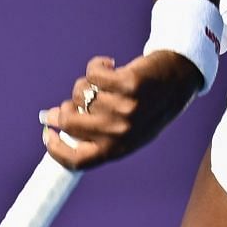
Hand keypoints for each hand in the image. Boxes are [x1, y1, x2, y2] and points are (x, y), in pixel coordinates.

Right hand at [39, 51, 202, 168]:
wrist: (180, 81)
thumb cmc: (148, 106)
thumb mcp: (126, 130)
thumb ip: (94, 131)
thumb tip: (52, 118)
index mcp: (117, 149)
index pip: (76, 160)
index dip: (54, 148)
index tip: (47, 133)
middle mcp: (120, 132)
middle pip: (69, 122)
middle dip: (63, 109)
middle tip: (69, 102)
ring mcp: (125, 109)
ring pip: (81, 92)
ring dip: (87, 84)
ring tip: (104, 83)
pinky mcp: (128, 84)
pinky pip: (93, 73)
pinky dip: (97, 66)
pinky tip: (110, 65)